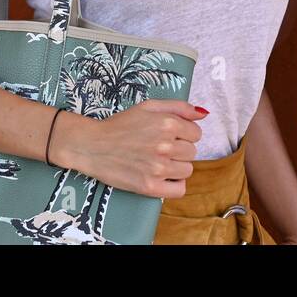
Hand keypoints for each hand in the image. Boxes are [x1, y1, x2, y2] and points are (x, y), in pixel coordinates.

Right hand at [52, 99, 204, 198]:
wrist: (93, 146)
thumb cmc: (120, 125)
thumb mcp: (148, 107)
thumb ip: (179, 107)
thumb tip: (204, 114)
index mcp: (167, 123)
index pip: (196, 134)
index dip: (184, 135)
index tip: (170, 136)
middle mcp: (164, 145)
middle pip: (192, 152)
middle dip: (179, 150)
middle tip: (160, 148)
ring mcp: (157, 168)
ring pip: (187, 170)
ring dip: (177, 167)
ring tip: (158, 161)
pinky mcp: (150, 187)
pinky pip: (179, 189)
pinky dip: (174, 184)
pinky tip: (162, 176)